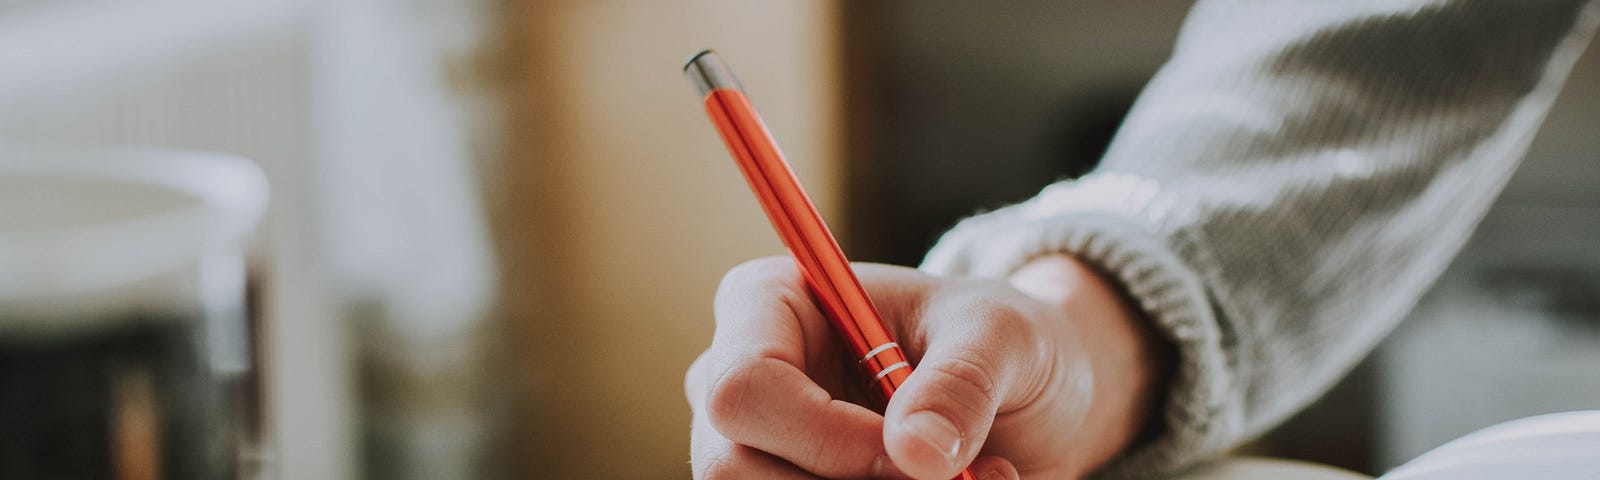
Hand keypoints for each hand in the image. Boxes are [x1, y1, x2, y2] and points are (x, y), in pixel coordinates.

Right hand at [685, 255, 1171, 478]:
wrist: (1022, 400)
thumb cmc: (996, 342)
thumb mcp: (1000, 337)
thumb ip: (961, 382)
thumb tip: (917, 451)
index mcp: (767, 304)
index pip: (743, 387)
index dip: (823, 436)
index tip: (912, 453)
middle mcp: (737, 378)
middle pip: (731, 466)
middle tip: (949, 478)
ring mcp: (749, 448)